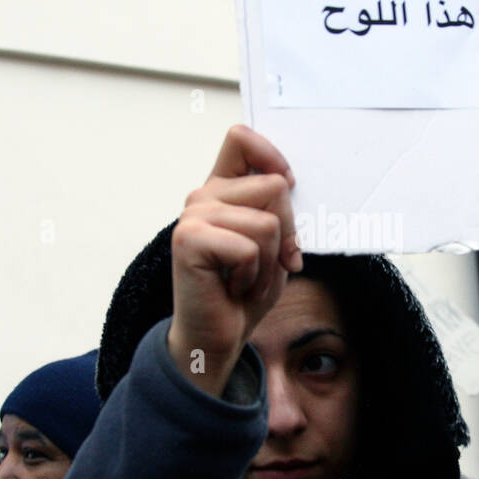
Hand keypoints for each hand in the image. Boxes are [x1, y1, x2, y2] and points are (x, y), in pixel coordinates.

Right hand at [167, 125, 301, 396]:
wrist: (216, 339)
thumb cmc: (244, 292)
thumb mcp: (274, 246)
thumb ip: (277, 211)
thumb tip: (288, 184)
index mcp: (222, 190)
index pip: (241, 138)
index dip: (272, 156)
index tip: (289, 185)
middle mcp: (203, 196)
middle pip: (275, 186)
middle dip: (288, 232)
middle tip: (270, 263)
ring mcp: (193, 216)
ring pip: (269, 222)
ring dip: (270, 262)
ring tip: (247, 279)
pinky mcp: (190, 240)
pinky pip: (251, 248)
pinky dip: (254, 277)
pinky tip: (233, 288)